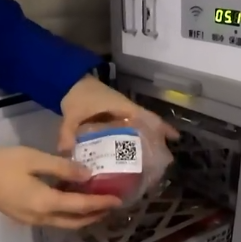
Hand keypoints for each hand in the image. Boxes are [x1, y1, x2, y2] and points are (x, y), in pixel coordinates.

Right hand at [0, 147, 122, 228]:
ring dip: (81, 216)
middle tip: (110, 205)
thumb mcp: (34, 159)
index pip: (81, 206)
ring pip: (63, 223)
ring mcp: (30, 220)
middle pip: (74, 222)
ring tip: (95, 205)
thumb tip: (87, 174)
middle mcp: (41, 217)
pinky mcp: (23, 216)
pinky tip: (70, 200)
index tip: (118, 199)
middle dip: (94, 215)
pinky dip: (66, 213)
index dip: (101, 203)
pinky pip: (52, 219)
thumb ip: (62, 167)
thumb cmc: (0, 164)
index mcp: (45, 203)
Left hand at [58, 75, 178, 152]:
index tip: (174, 138)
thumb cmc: (77, 95)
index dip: (162, 127)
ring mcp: (119, 113)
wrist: (68, 81)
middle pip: (147, 124)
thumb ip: (68, 132)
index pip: (147, 117)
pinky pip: (126, 129)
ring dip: (146, 140)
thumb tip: (65, 152)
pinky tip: (129, 155)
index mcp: (122, 106)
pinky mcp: (111, 117)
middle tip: (162, 158)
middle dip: (157, 138)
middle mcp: (125, 110)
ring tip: (151, 160)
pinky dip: (131, 140)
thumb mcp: (73, 114)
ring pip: (138, 127)